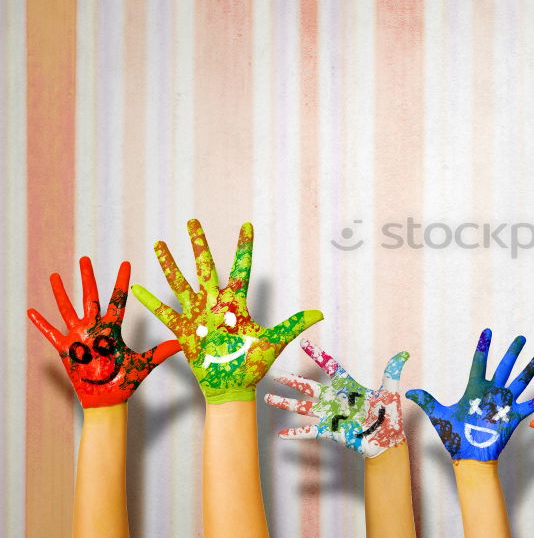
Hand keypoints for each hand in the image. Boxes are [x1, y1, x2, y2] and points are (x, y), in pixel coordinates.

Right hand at [27, 257, 180, 407]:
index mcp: (113, 329)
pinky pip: (50, 333)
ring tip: (56, 275)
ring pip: (68, 310)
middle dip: (88, 278)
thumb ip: (161, 352)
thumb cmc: (125, 381)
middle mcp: (95, 329)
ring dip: (61, 293)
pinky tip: (31, 311)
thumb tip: (183, 344)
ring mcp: (79, 338)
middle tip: (85, 258)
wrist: (108, 400)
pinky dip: (41, 323)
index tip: (126, 263)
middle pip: (90, 298)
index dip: (121, 282)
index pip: (118, 300)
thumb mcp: (144, 364)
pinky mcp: (65, 350)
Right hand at [131, 219, 322, 403]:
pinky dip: (151, 302)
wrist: (232, 388)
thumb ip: (292, 325)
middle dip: (199, 245)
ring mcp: (198, 316)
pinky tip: (137, 288)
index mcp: (236, 304)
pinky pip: (165, 314)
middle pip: (205, 267)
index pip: (241, 269)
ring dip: (169, 265)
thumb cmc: (252, 366)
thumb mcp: (273, 343)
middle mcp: (215, 304)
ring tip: (159, 244)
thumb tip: (320, 314)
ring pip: (180, 283)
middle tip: (192, 221)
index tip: (246, 225)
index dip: (244, 248)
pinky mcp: (184, 332)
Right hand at [266, 340, 409, 457]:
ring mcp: (331, 415)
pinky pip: (310, 431)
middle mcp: (336, 399)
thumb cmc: (388, 416)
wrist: (387, 440)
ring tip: (268, 398)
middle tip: (273, 374)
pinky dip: (297, 433)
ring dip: (286, 403)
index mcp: (348, 387)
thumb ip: (392, 373)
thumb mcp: (390, 392)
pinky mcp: (330, 431)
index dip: (317, 355)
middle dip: (291, 381)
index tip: (303, 343)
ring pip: (303, 407)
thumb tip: (404, 354)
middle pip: (309, 387)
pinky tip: (282, 435)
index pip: (331, 367)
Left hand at [406, 329, 533, 461]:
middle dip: (512, 352)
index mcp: (475, 388)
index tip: (487, 331)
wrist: (469, 457)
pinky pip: (530, 405)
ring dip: (530, 368)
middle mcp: (491, 392)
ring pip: (520, 381)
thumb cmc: (455, 437)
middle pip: (504, 367)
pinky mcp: (513, 417)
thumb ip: (428, 401)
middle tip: (521, 338)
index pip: (480, 362)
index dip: (483, 346)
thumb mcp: (440, 416)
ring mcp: (504, 403)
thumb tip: (408, 392)